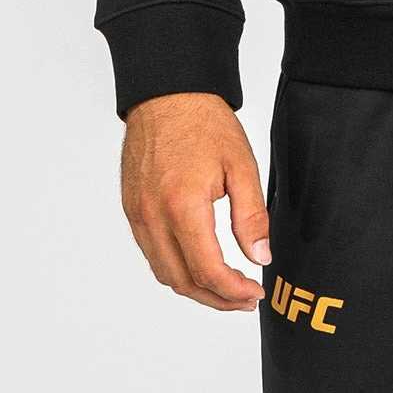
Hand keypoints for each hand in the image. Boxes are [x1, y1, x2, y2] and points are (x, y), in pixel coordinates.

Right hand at [120, 91, 272, 310]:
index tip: (255, 291)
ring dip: (195, 288)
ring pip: (164, 273)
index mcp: (182, 205)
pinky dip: (175, 269)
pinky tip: (198, 264)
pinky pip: (152, 254)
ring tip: (225, 288)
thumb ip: (252, 216)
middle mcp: (153, 216)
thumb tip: (260, 257)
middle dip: (217, 298)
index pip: (207, 270)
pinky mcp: (132, 210)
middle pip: (183, 282)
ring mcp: (138, 215)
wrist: (167, 94)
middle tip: (244, 298)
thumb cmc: (204, 122)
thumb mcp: (241, 165)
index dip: (233, 290)